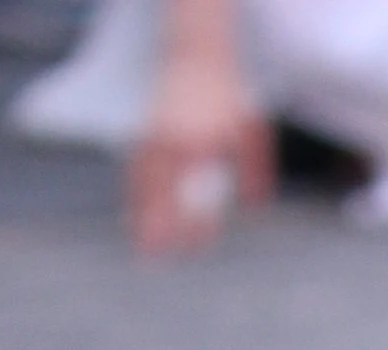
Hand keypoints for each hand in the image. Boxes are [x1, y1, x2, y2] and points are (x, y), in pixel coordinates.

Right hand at [127, 42, 271, 254]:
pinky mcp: (146, 129)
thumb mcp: (250, 130)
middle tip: (153, 258)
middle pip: (162, 190)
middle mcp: (174, 140)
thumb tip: (254, 207)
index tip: (194, 246)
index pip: (194, 191)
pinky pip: (135, 166)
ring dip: (139, 213)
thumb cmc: (228, 95)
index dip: (193, 220)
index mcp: (200, 143)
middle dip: (157, 225)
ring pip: (143, 180)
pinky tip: (132, 213)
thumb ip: (255, 168)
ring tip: (139, 246)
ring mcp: (156, 133)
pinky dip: (133, 192)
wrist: (197, 54)